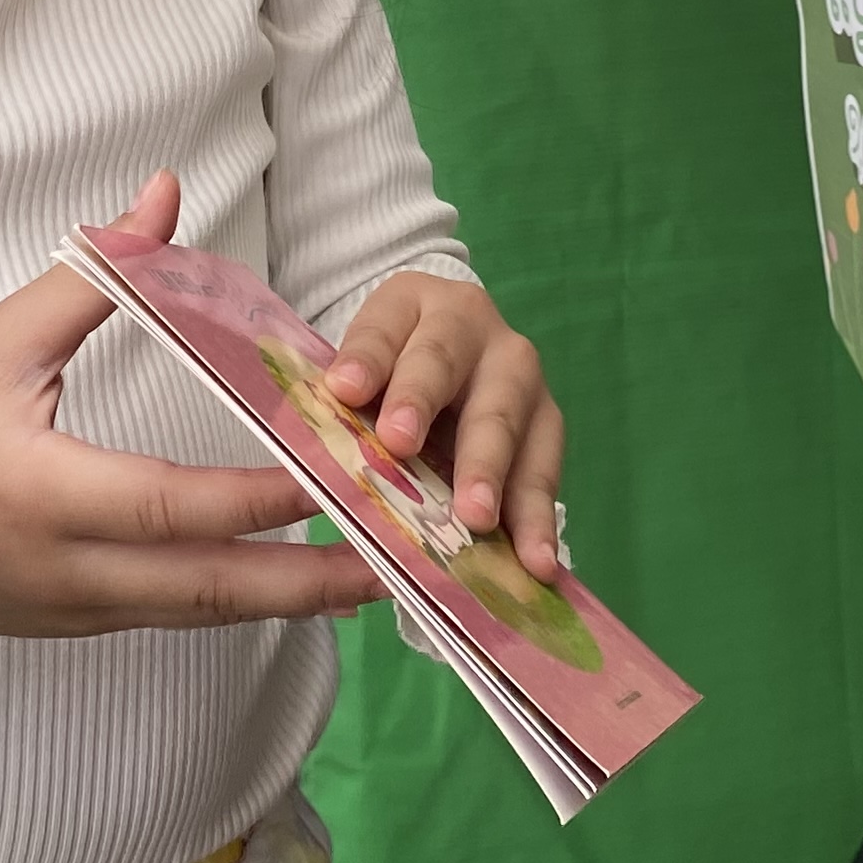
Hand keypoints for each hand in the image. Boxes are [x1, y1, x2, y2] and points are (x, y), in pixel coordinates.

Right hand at [0, 172, 379, 668]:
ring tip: (384, 571)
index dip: (257, 496)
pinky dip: (247, 598)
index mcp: (44, 493)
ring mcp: (81, 612)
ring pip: (204, 613)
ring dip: (294, 598)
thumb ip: (95, 271)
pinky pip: (181, 616)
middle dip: (308, 578)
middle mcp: (69, 570)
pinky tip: (308, 579)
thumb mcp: (0, 341)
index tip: (337, 470)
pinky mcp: (88, 628)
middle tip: (398, 555)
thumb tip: (166, 189)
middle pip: (207, 587)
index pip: (169, 505)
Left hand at [322, 271, 566, 580]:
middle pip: (445, 360)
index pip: (382, 327)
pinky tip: (534, 559)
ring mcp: (518, 371)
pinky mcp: (546, 419)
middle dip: (423, 403)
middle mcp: (471, 325)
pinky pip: (543, 466)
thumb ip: (343, 403)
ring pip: (507, 415)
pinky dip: (536, 516)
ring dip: (492, 470)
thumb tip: (316, 451)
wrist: (447, 360)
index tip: (344, 390)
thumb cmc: (389, 376)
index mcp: (411, 303)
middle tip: (401, 446)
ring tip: (478, 519)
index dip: (366, 357)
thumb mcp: (358, 372)